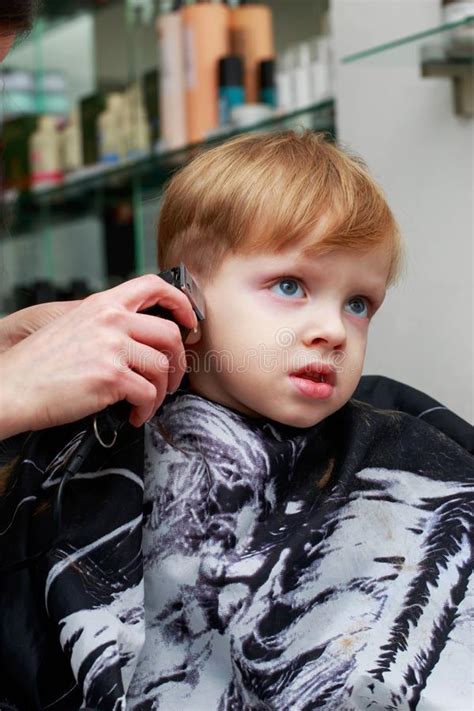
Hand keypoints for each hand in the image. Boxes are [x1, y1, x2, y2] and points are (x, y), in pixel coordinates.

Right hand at [0, 274, 197, 438]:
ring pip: (163, 367)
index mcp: (102, 304)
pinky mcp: (111, 377)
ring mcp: (112, 347)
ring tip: (146, 403)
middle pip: (170, 334)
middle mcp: (110, 320)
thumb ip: (109, 325)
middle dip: (179, 363)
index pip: (153, 286)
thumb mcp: (75, 326)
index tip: (190, 323)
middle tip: (171, 381)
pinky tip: (133, 415)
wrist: (12, 388)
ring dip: (161, 392)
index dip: (181, 303)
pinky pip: (148, 394)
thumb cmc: (40, 365)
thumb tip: (144, 340)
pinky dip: (146, 410)